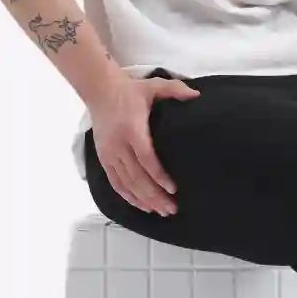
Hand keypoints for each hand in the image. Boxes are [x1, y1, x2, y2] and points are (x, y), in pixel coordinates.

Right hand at [89, 75, 200, 214]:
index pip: (145, 158)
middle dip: (154, 195)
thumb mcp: (153, 85)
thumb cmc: (130, 91)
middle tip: (172, 209)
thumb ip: (175, 90)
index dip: (158, 176)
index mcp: (132, 129)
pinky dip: (128, 196)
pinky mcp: (103, 158)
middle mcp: (118, 145)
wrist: (100, 91)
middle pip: (136, 177)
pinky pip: (115, 182)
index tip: (173, 189)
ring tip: (161, 211)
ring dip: (143, 200)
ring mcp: (109, 154)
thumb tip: (196, 96)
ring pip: (126, 183)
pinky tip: (141, 206)